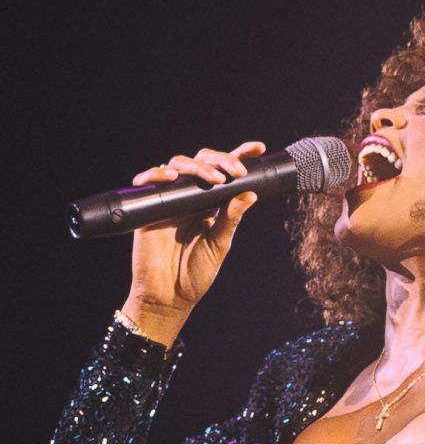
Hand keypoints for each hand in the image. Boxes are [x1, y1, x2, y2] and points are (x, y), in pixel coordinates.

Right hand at [121, 141, 264, 345]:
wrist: (169, 296)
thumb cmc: (196, 273)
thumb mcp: (219, 244)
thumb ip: (230, 219)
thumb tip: (250, 194)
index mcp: (211, 203)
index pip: (225, 172)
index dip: (239, 156)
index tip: (257, 147)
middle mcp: (190, 197)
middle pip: (202, 162)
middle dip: (220, 159)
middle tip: (235, 171)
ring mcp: (169, 200)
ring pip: (178, 166)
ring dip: (197, 167)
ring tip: (213, 179)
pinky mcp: (148, 208)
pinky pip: (147, 182)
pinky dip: (156, 174)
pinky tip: (169, 177)